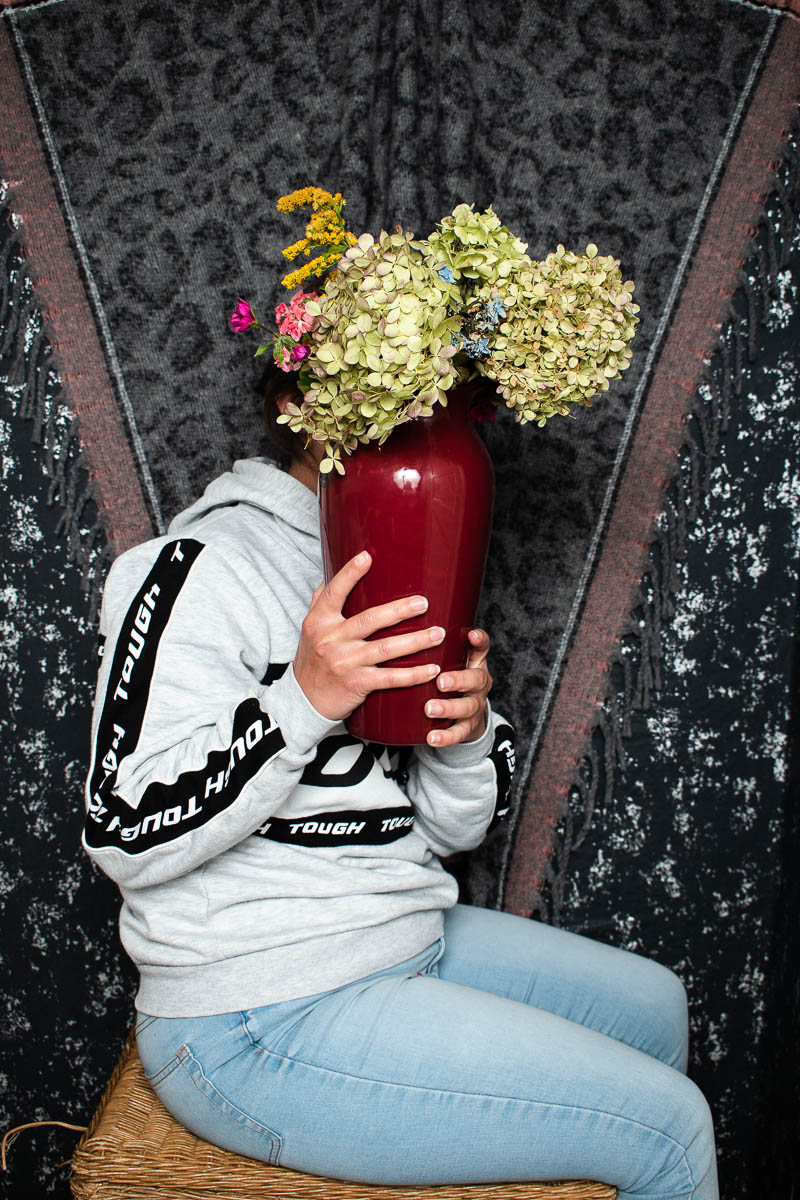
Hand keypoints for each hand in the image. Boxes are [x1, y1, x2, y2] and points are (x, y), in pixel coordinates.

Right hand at [293, 551, 443, 720]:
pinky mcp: (356, 684)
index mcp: (319, 621)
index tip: (367, 557)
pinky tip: (433, 669)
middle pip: (370, 620)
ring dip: (416, 641)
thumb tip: (331, 575)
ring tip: (439, 633)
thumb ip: (321, 603)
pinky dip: (414, 674)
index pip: (333, 593)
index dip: (349, 574)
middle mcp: (331, 639)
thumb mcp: (310, 630)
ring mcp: (344, 662)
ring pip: (385, 648)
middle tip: (424, 603)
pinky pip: (390, 678)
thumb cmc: (312, 660)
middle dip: (400, 610)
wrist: (303, 700)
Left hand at [424, 628, 491, 748]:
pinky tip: (432, 737)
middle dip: (459, 680)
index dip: (479, 641)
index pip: (481, 648)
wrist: (464, 714)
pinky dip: (446, 736)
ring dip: (449, 707)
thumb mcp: (447, 658)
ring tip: (430, 708)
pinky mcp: (466, 727)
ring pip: (468, 707)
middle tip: (441, 680)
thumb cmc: (448, 676)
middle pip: (477, 679)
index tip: (471, 635)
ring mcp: (474, 705)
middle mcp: (478, 682)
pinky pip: (458, 733)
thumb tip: (396, 615)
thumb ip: (430, 644)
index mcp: (473, 662)